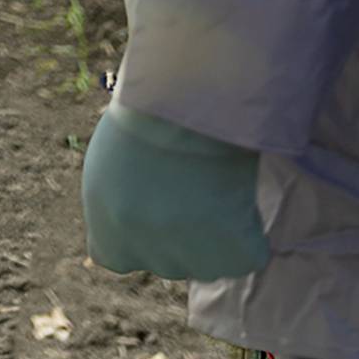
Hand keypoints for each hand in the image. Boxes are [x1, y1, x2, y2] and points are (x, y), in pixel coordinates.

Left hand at [81, 104, 269, 280]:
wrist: (186, 96)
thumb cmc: (146, 110)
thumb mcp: (109, 161)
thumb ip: (118, 198)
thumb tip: (136, 208)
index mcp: (106, 233)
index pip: (117, 256)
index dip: (138, 233)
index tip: (155, 200)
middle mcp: (142, 252)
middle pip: (167, 261)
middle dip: (180, 232)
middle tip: (193, 182)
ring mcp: (188, 256)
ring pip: (209, 262)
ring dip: (217, 234)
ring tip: (217, 183)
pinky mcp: (230, 252)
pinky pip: (249, 255)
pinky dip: (252, 234)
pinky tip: (242, 194)